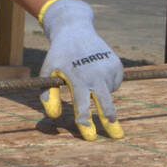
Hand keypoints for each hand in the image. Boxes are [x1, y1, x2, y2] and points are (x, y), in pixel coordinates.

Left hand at [37, 0, 122, 139]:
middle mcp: (96, 74)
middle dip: (110, 120)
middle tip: (116, 134)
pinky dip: (107, 83)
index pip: (82, 105)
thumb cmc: (59, 54)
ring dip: (100, 93)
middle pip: (105, 103)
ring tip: (87, 75)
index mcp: (78, 78)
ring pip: (108, 93)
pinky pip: (114, 84)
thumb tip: (53, 116)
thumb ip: (48, 94)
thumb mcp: (49, 71)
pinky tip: (96, 71)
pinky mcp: (117, 65)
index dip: (85, 122)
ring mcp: (109, 69)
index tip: (90, 136)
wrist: (76, 30)